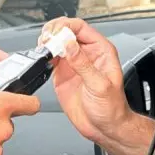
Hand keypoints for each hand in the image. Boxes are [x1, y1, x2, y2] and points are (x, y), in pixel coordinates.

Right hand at [40, 18, 131, 145]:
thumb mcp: (99, 85)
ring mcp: (73, 63)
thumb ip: (83, 64)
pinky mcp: (62, 74)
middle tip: (46, 39)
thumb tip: (69, 45)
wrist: (104, 127)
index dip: (66, 26)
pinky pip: (51, 58)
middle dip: (53, 31)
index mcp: (101, 51)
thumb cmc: (111, 108)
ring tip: (42, 47)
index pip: (81, 27)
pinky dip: (44, 55)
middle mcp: (86, 54)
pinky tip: (43, 58)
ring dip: (47, 42)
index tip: (56, 34)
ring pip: (57, 43)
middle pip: (66, 31)